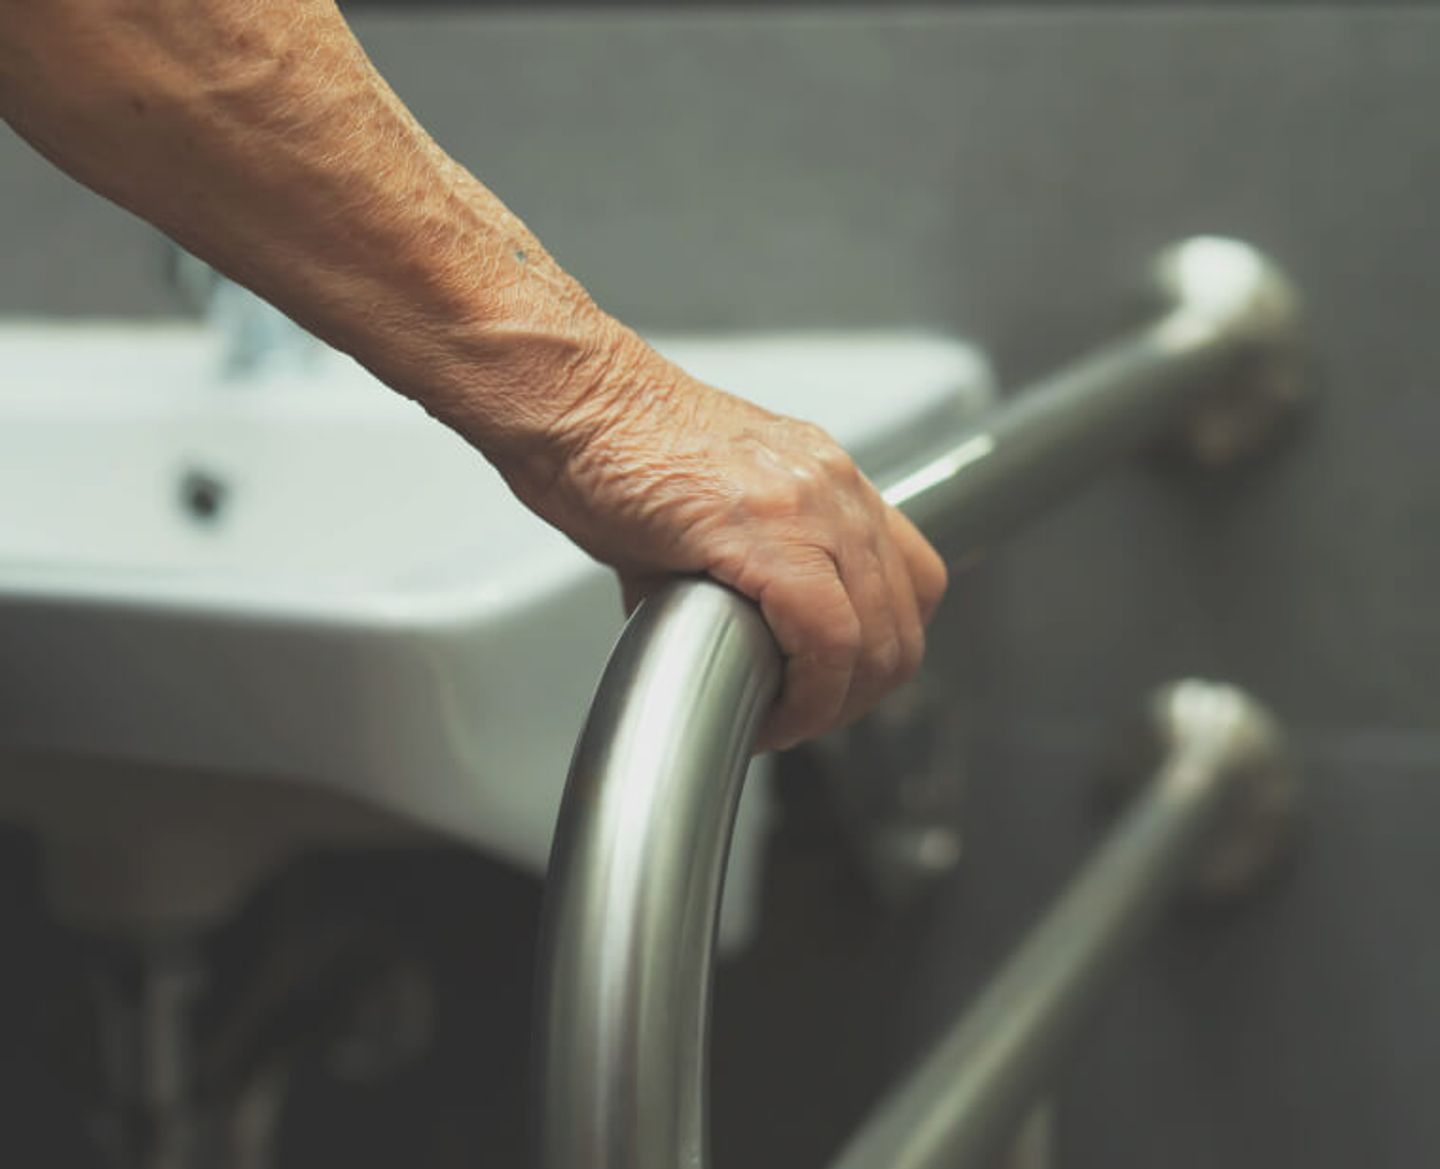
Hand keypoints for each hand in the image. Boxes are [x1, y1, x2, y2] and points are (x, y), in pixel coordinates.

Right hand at [497, 318, 948, 751]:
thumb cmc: (614, 448)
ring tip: (782, 721)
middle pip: (904, 623)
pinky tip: (766, 713)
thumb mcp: (704, 509)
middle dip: (857, 696)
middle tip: (801, 718)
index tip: (832, 690)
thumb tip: (719, 640)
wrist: (573, 403)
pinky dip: (807, 697)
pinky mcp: (769, 531)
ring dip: (833, 705)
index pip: (912, 580)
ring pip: (876, 640)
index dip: (880, 652)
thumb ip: (736, 569)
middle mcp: (835, 486)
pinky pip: (828, 639)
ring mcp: (812, 503)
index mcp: (826, 478)